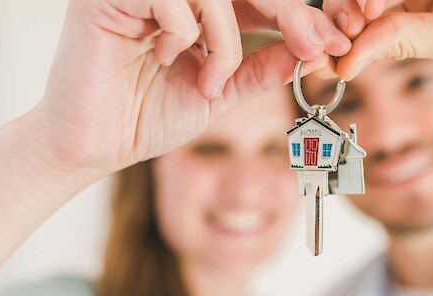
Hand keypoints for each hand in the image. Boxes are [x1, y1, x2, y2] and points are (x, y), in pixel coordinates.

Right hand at [28, 0, 349, 176]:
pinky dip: (185, 33)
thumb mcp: (221, 93)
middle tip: (317, 45)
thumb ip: (261, 69)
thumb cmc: (148, 117)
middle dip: (291, 13)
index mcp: (201, 8)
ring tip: (208, 82)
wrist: (94, 145)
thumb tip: (315, 52)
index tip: (339, 43)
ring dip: (225, 40)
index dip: (303, 16)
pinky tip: (164, 58)